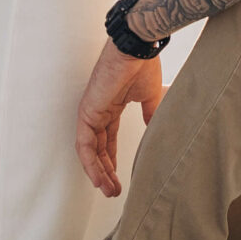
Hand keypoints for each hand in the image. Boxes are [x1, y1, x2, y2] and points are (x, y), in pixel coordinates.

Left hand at [75, 41, 163, 197]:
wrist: (136, 48)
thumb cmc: (142, 65)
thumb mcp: (150, 97)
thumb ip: (150, 116)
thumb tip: (155, 133)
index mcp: (110, 106)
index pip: (107, 139)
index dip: (112, 160)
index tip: (119, 178)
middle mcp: (98, 110)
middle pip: (97, 148)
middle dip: (105, 171)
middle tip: (114, 190)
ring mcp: (90, 112)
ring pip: (90, 151)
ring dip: (98, 173)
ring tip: (108, 191)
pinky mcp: (87, 113)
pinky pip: (85, 145)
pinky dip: (91, 164)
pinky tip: (99, 179)